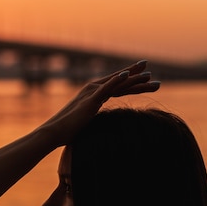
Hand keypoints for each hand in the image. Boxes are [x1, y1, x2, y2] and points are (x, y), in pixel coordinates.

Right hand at [41, 60, 159, 145]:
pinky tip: (126, 75)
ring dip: (134, 78)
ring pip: (117, 84)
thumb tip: (100, 126)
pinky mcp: (90, 100)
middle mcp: (93, 90)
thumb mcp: (86, 123)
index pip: (116, 86)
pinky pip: (105, 88)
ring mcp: (91, 94)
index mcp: (94, 95)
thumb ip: (94, 119)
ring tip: (150, 75)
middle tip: (151, 72)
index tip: (145, 78)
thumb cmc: (68, 131)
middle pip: (120, 82)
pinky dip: (116, 80)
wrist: (54, 132)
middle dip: (136, 76)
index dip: (131, 81)